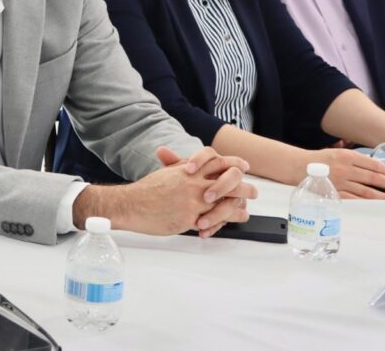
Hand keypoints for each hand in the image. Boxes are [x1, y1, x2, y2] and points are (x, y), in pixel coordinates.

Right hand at [75, 147, 254, 237]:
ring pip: (227, 202)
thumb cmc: (146, 190)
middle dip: (245, 187)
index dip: (234, 163)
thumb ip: (182, 168)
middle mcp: (194, 182)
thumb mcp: (167, 173)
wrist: (132, 204)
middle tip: (253, 191)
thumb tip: (194, 164)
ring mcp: (194, 200)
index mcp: (189, 170)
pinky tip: (230, 223)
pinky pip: (213, 221)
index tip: (243, 166)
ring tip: (245, 211)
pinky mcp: (190, 218)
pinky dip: (224, 223)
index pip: (218, 161)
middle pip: (230, 180)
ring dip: (240, 207)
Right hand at [308, 148, 384, 199]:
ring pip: (367, 191)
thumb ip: (354, 159)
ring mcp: (341, 182)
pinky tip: (376, 204)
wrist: (297, 166)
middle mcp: (346, 168)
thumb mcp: (336, 152)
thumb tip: (373, 168)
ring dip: (383, 196)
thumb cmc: (317, 160)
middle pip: (374, 178)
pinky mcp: (335, 193)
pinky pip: (355, 199)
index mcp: (347, 156)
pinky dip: (367, 202)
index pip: (373, 164)